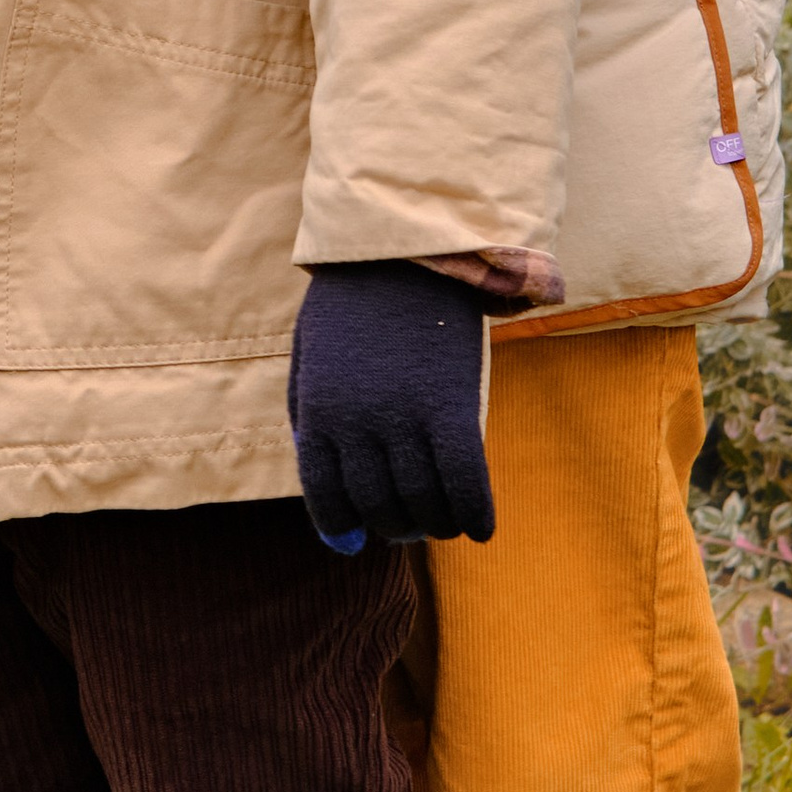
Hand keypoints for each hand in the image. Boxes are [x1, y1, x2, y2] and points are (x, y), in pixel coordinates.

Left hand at [287, 261, 495, 552]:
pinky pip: (466, 481)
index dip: (341, 529)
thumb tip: (323, 478)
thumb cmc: (354, 300)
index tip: (354, 542)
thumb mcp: (311, 355)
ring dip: (435, 525)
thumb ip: (310, 413)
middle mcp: (357, 425)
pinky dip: (475, 513)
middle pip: (378, 506)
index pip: (326, 498)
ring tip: (443, 522)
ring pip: (423, 502)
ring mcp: (405, 417)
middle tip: (409, 524)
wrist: (406, 249)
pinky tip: (481, 528)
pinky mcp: (452, 406)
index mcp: (318, 413)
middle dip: (394, 526)